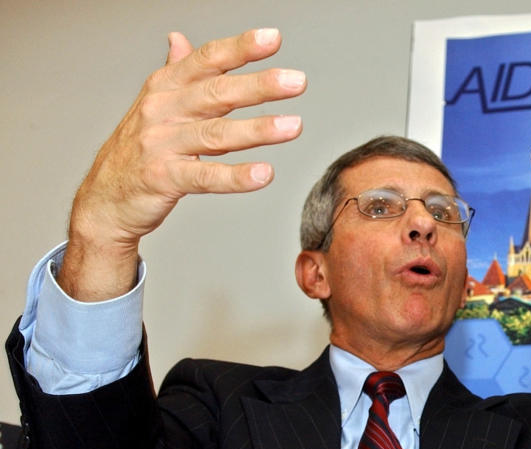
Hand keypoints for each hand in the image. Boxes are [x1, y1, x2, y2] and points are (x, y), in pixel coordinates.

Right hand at [61, 28, 305, 300]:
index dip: (239, 48)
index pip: (206, 60)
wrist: (104, 199)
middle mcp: (162, 111)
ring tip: (293, 125)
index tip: (272, 38)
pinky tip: (263, 173)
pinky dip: (236, 176)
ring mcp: (160, 144)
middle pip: (216, 93)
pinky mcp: (162, 178)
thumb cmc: (136, 151)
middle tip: (297, 81)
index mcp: (165, 87)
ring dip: (257, 129)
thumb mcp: (154, 105)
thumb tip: (180, 39)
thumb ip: (174, 72)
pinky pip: (204, 176)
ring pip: (215, 133)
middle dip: (259, 86)